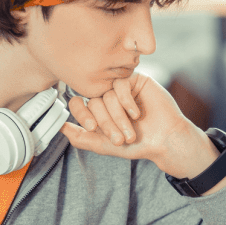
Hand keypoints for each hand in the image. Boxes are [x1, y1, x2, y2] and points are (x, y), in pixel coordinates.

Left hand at [61, 73, 215, 178]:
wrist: (165, 140)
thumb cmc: (138, 144)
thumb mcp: (104, 145)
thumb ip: (81, 138)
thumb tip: (60, 128)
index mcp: (97, 109)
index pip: (77, 103)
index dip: (82, 114)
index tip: (92, 128)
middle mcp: (107, 96)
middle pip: (93, 100)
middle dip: (105, 122)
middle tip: (119, 138)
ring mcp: (121, 87)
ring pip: (107, 94)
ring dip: (118, 116)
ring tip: (130, 131)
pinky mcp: (136, 79)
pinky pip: (121, 84)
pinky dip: (126, 102)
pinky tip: (136, 114)